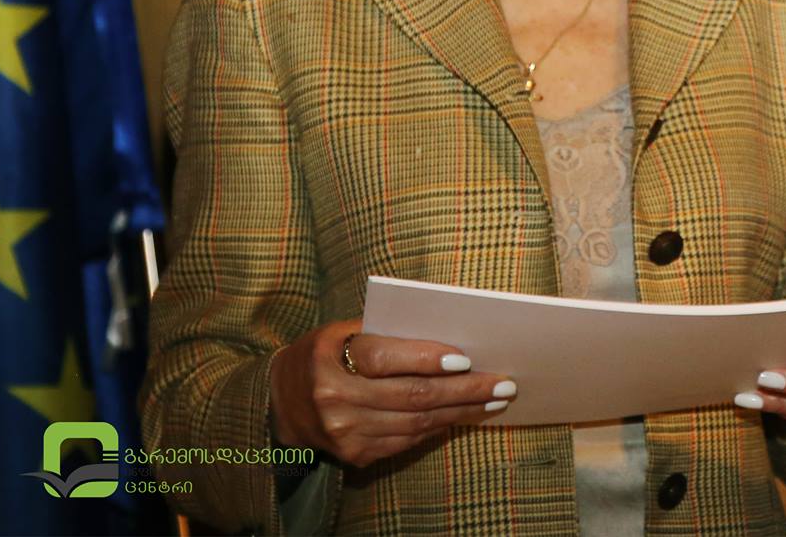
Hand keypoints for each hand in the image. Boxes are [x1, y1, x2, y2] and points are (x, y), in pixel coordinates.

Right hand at [268, 319, 516, 466]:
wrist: (281, 401)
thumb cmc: (327, 353)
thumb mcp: (345, 331)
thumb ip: (389, 332)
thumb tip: (453, 334)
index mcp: (330, 356)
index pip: (384, 358)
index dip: (427, 359)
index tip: (466, 359)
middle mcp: (335, 397)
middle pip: (411, 396)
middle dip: (465, 390)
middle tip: (504, 383)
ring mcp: (344, 431)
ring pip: (415, 423)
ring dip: (461, 412)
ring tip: (495, 400)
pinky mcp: (353, 454)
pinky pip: (406, 441)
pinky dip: (439, 427)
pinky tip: (463, 416)